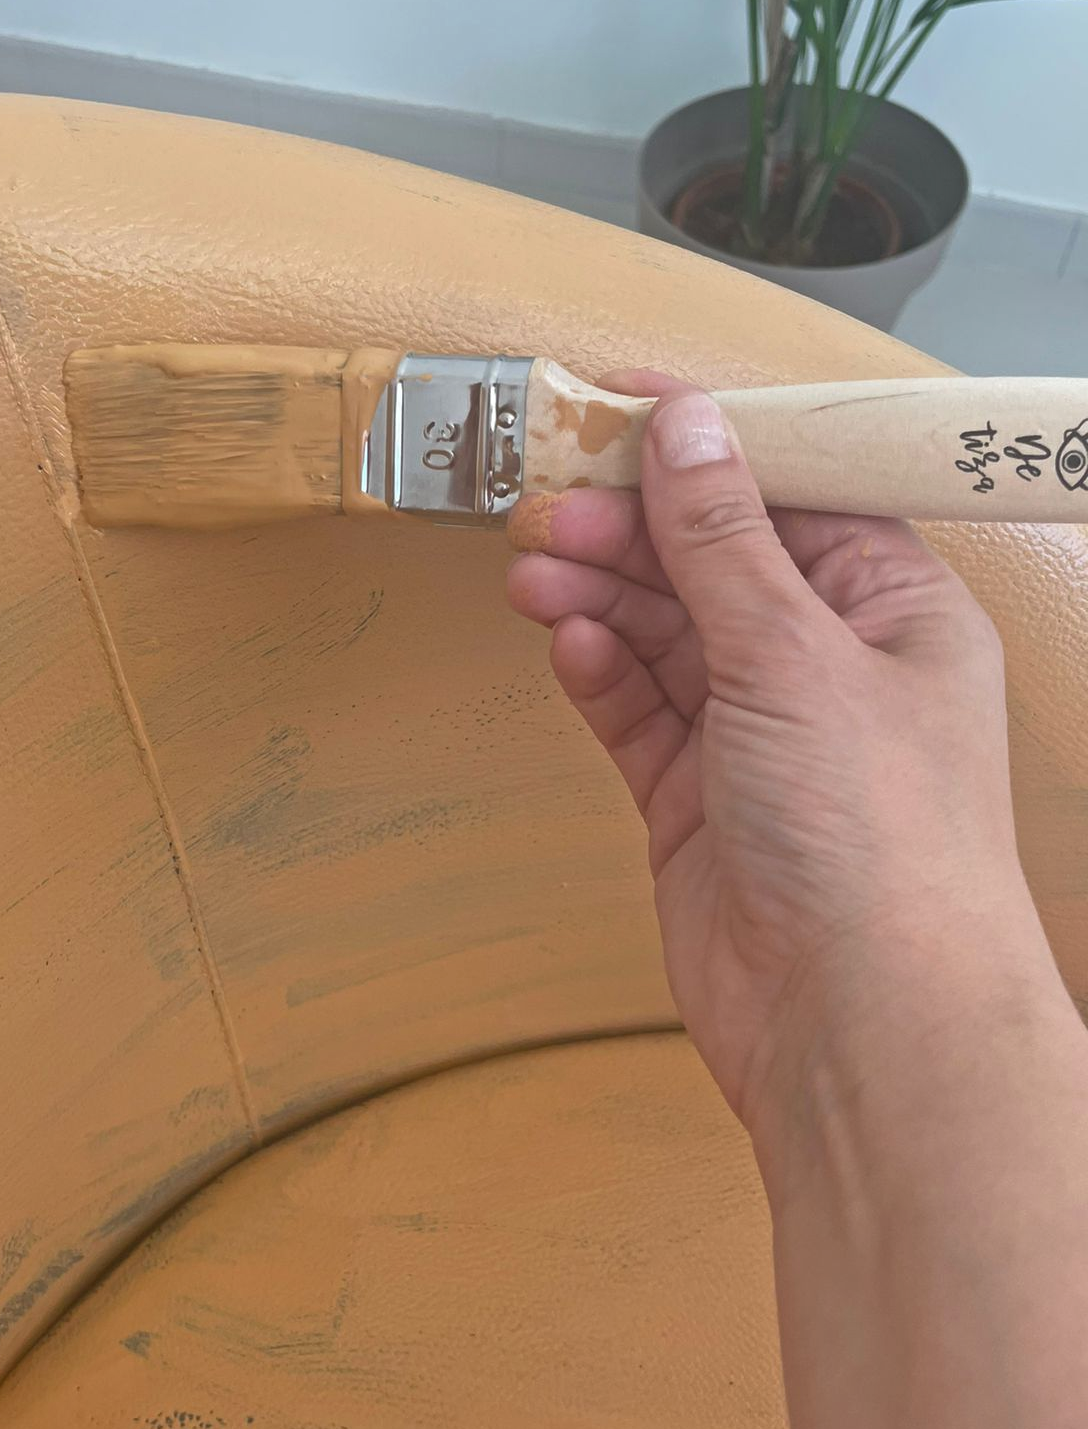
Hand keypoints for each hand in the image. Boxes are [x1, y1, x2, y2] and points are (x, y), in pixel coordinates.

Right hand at [507, 370, 1042, 1139]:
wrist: (856, 1026)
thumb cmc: (878, 841)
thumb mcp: (795, 654)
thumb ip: (723, 539)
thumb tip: (690, 425)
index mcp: (894, 612)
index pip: (792, 495)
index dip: (709, 445)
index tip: (620, 401)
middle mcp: (830, 667)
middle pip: (713, 562)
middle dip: (631, 527)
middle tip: (547, 497)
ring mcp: (760, 737)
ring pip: (664, 635)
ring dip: (601, 594)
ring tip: (533, 567)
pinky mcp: (698, 800)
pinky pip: (638, 712)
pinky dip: (601, 672)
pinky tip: (568, 640)